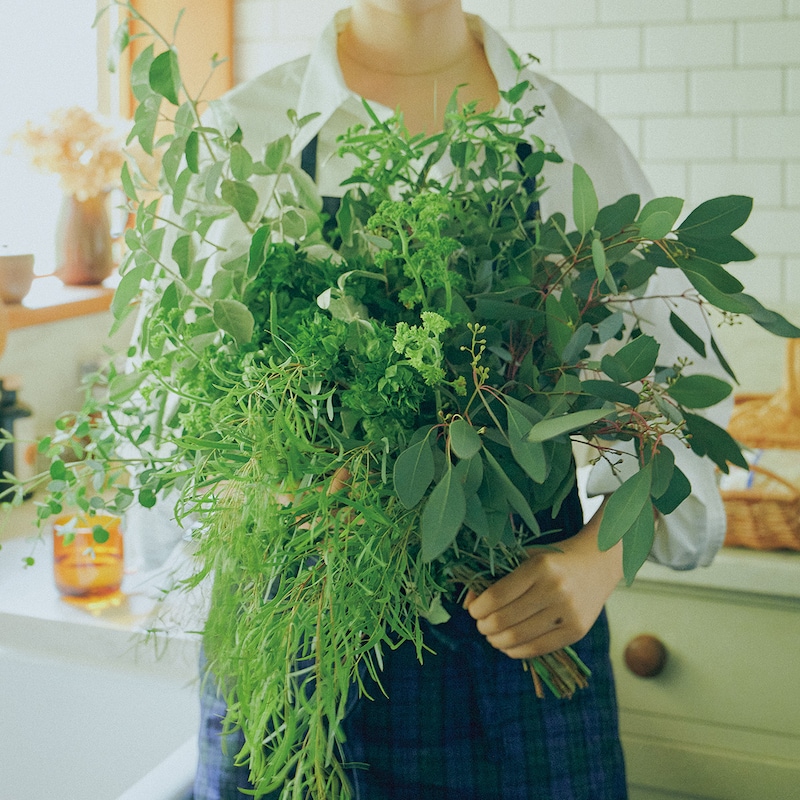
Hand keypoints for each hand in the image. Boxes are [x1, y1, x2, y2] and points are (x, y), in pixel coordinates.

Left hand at [463, 501, 622, 659]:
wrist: (597, 563)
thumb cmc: (553, 559)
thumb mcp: (524, 557)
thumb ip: (495, 576)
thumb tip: (468, 604)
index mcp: (539, 566)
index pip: (497, 595)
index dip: (478, 608)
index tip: (473, 610)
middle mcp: (555, 589)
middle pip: (505, 620)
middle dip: (485, 627)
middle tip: (481, 625)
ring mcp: (568, 612)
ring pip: (519, 637)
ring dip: (497, 641)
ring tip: (492, 636)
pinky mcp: (577, 630)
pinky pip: (538, 648)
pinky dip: (516, 651)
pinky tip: (508, 646)